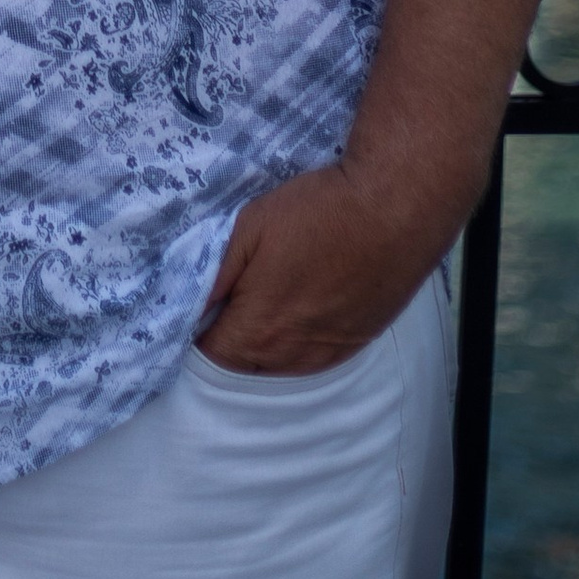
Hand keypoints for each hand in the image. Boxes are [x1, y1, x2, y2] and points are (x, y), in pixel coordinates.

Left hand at [193, 159, 449, 378]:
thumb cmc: (318, 212)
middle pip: (242, 368)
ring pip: (277, 368)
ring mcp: (327, 354)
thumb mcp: (250, 227)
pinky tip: (296, 314)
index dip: (194, 335)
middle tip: (224, 306)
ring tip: (260, 307)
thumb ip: (213, 274)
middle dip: (226, 344)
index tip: (193, 311)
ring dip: (261, 348)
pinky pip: (311, 361)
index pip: (209, 356)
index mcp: (257, 328)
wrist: (394, 210)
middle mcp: (290, 354)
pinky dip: (294, 348)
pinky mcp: (354, 344)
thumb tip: (183, 307)